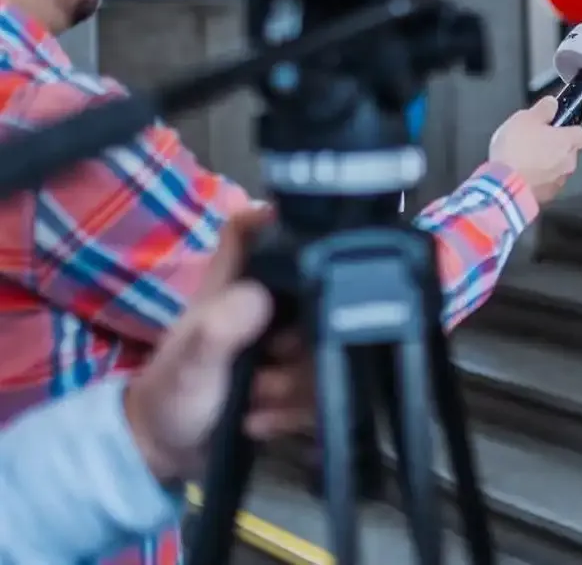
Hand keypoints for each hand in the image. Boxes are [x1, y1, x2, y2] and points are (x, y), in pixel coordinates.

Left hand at [123, 205, 314, 483]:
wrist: (167, 454)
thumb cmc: (170, 395)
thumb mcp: (190, 361)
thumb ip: (219, 329)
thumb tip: (261, 296)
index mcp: (236, 284)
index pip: (252, 228)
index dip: (277, 217)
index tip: (312, 231)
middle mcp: (268, 303)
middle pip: (316, 291)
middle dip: (305, 337)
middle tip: (275, 363)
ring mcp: (286, 340)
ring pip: (324, 344)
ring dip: (294, 385)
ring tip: (256, 402)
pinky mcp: (300, 376)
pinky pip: (324, 385)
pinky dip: (295, 411)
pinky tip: (263, 422)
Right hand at [489, 95, 581, 205]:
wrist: (504, 187)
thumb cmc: (516, 148)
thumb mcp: (525, 118)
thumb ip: (543, 109)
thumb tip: (553, 103)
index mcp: (568, 141)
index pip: (581, 134)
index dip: (569, 130)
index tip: (554, 128)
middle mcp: (569, 163)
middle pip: (569, 152)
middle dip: (556, 148)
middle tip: (535, 142)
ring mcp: (559, 182)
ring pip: (558, 169)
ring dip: (547, 165)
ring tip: (525, 161)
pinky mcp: (547, 197)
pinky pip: (546, 184)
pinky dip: (539, 180)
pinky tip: (522, 175)